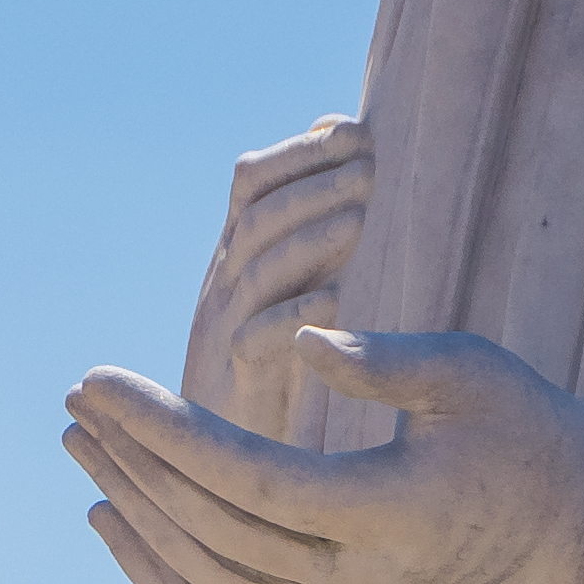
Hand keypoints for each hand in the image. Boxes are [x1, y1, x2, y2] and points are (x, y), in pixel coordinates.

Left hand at [63, 325, 583, 583]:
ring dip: (132, 509)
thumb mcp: (469, 373)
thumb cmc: (513, 427)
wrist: (557, 527)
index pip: (254, 478)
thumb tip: (299, 337)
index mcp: (396, 514)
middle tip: (79, 392)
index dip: (168, 430)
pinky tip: (108, 516)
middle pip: (216, 529)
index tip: (105, 376)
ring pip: (206, 582)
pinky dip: (153, 577)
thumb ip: (386, 360)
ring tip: (80, 439)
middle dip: (135, 457)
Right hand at [181, 119, 369, 430]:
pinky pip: (255, 342)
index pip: (253, 181)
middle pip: (257, 216)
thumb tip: (338, 124)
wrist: (214, 459)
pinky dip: (293, 317)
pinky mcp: (232, 383)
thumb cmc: (270, 358)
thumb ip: (313, 210)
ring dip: (309, 240)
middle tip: (369, 168)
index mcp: (236, 252)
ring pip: (256, 270)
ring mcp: (220, 329)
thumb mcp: (291, 275)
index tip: (357, 133)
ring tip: (360, 219)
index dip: (300, 151)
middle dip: (313, 185)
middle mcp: (222, 282)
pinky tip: (334, 299)